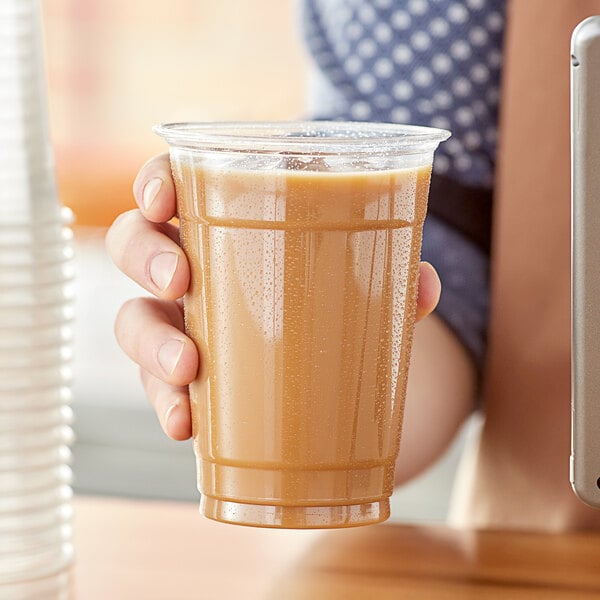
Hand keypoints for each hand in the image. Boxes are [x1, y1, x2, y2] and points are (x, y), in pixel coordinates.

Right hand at [106, 154, 441, 440]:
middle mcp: (192, 268)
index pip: (172, 184)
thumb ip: (393, 275)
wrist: (325, 359)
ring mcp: (183, 322)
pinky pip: (159, 385)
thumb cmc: (330, 291)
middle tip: (180, 281)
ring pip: (135, 319)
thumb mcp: (360, 276)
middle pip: (136, 245)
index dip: (154, 183)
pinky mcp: (189, 376)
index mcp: (225, 223)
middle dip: (146, 258)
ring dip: (151, 342)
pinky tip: (184, 424)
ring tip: (187, 367)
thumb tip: (423, 286)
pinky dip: (168, 404)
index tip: (164, 199)